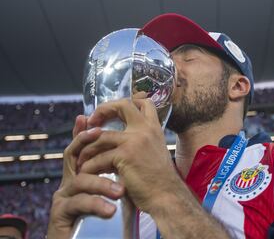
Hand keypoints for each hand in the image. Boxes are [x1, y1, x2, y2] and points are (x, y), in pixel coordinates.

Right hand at [47, 116, 124, 237]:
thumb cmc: (96, 217)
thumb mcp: (107, 192)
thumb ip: (111, 174)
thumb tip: (125, 155)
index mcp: (80, 175)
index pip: (81, 148)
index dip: (84, 132)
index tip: (90, 119)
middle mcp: (68, 182)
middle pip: (72, 154)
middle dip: (85, 141)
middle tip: (100, 133)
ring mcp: (63, 197)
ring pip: (80, 181)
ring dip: (101, 183)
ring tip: (120, 192)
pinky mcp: (61, 213)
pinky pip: (78, 203)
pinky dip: (95, 204)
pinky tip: (110, 210)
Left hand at [78, 98, 180, 212]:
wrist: (166, 195)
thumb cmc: (158, 178)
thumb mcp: (152, 151)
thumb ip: (138, 140)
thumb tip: (113, 138)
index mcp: (153, 128)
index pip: (143, 102)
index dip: (126, 101)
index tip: (111, 112)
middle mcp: (146, 129)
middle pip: (122, 105)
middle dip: (102, 110)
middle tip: (91, 122)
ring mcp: (135, 140)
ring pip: (101, 135)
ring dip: (87, 148)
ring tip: (82, 159)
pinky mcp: (125, 155)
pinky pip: (99, 157)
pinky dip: (90, 166)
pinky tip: (87, 173)